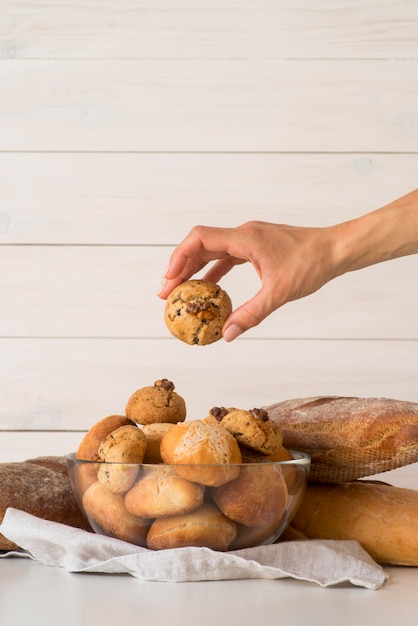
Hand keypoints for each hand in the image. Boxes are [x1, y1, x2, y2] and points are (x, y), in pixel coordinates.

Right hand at [158, 221, 338, 340]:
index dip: (179, 257)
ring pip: (212, 250)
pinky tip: (208, 288)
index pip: (200, 239)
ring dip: (195, 270)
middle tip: (166, 293)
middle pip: (200, 245)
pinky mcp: (258, 247)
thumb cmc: (312, 264)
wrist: (336, 249)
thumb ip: (251, 314)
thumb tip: (226, 335)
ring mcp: (250, 239)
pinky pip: (227, 256)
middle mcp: (244, 234)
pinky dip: (214, 271)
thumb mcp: (279, 293)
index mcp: (245, 238)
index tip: (169, 279)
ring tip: (181, 291)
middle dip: (180, 267)